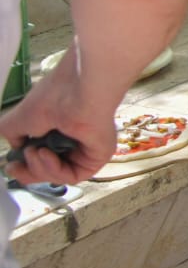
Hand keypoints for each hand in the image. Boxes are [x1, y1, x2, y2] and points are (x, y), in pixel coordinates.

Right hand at [0, 43, 116, 183]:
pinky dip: (54, 169)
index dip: (24, 167)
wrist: (79, 92)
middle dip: (29, 172)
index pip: (42, 158)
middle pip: (49, 171)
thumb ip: (13, 134)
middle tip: (16, 167)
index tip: (11, 166)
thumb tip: (16, 145)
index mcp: (58, 129)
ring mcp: (87, 149)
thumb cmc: (55, 96)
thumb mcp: (19, 118)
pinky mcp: (97, 157)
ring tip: (34, 151)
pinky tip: (46, 154)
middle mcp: (74, 140)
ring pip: (58, 175)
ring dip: (38, 168)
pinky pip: (73, 175)